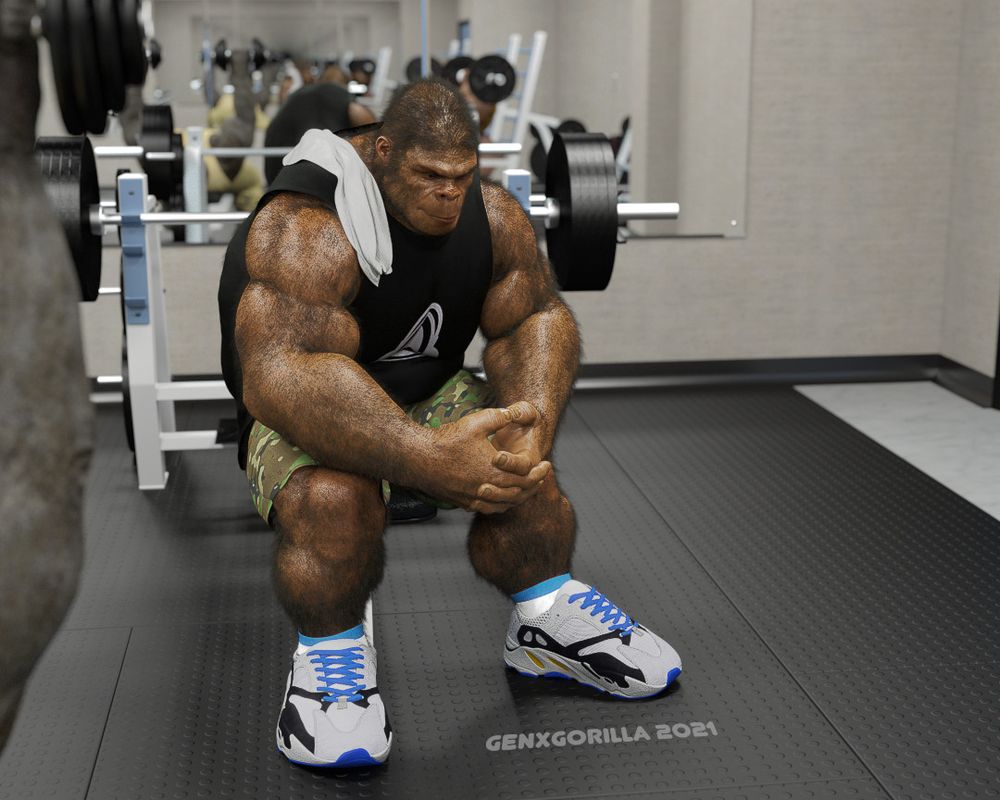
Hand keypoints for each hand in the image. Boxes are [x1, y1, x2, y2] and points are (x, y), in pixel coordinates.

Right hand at [419, 405, 550, 513]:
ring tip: (526, 489)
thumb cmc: (446, 440)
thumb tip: (515, 412)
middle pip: (518, 494)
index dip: (539, 473)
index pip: (526, 479)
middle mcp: (486, 489)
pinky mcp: (462, 502)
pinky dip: (501, 505)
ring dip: (519, 498)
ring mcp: (473, 499)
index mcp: (494, 472)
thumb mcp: (476, 422)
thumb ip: (499, 417)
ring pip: (504, 505)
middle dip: (533, 486)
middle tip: (541, 478)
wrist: (418, 458)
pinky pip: (488, 509)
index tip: (546, 465)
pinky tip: (502, 499)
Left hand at [480, 400, 550, 505]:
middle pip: (516, 488)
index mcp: (530, 456)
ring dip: (494, 497)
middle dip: (498, 487)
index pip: (523, 465)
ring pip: (509, 498)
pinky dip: (489, 503)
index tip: (496, 456)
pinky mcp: (505, 486)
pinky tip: (474, 500)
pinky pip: (499, 501)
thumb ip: (520, 411)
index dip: (510, 462)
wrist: (527, 429)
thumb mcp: (525, 411)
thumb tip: (512, 412)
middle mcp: (525, 473)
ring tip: (478, 491)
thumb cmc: (525, 419)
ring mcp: (516, 481)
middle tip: (481, 486)